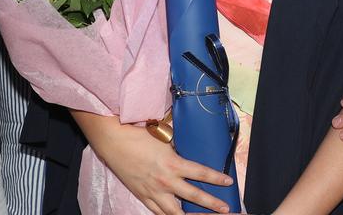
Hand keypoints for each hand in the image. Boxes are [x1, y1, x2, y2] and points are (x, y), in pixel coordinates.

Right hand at [90, 122, 233, 214]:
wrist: (114, 142)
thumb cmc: (139, 136)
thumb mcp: (165, 138)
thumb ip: (178, 146)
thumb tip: (189, 146)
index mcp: (173, 163)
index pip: (201, 173)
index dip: (216, 178)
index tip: (228, 182)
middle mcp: (165, 180)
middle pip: (194, 196)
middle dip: (212, 204)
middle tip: (225, 208)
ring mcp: (153, 191)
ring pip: (176, 212)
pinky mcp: (143, 196)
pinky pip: (158, 212)